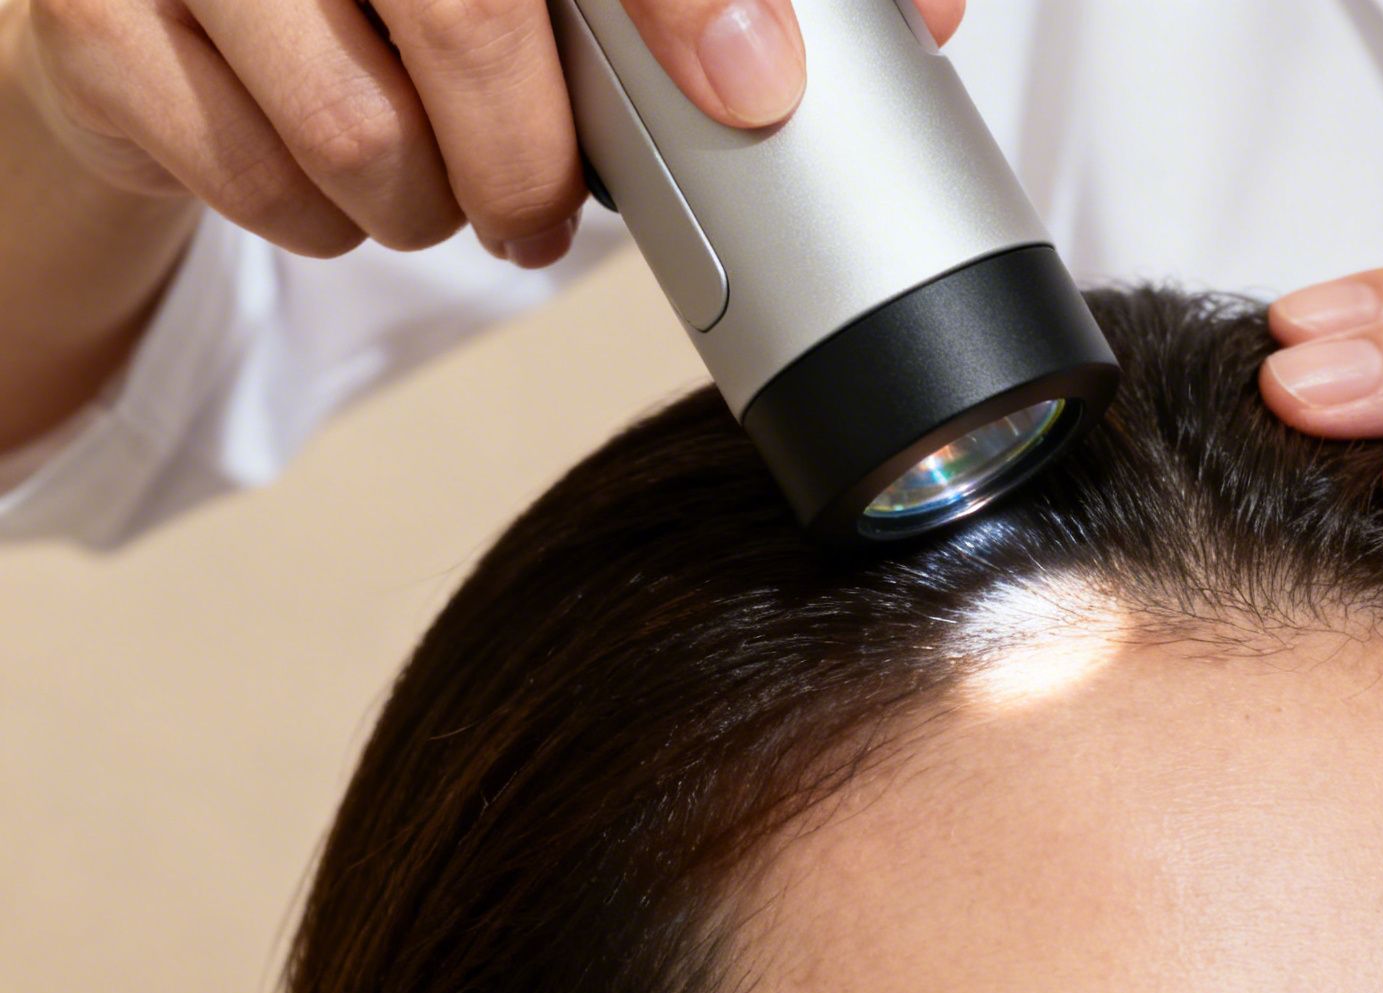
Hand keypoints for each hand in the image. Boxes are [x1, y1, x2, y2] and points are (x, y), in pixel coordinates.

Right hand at [14, 0, 963, 265]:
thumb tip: (928, 16)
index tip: (749, 89)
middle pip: (468, 20)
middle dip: (533, 161)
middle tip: (543, 212)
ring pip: (356, 129)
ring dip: (425, 204)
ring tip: (437, 185)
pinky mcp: (88, 11)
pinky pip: (240, 176)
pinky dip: (308, 217)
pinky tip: (329, 180)